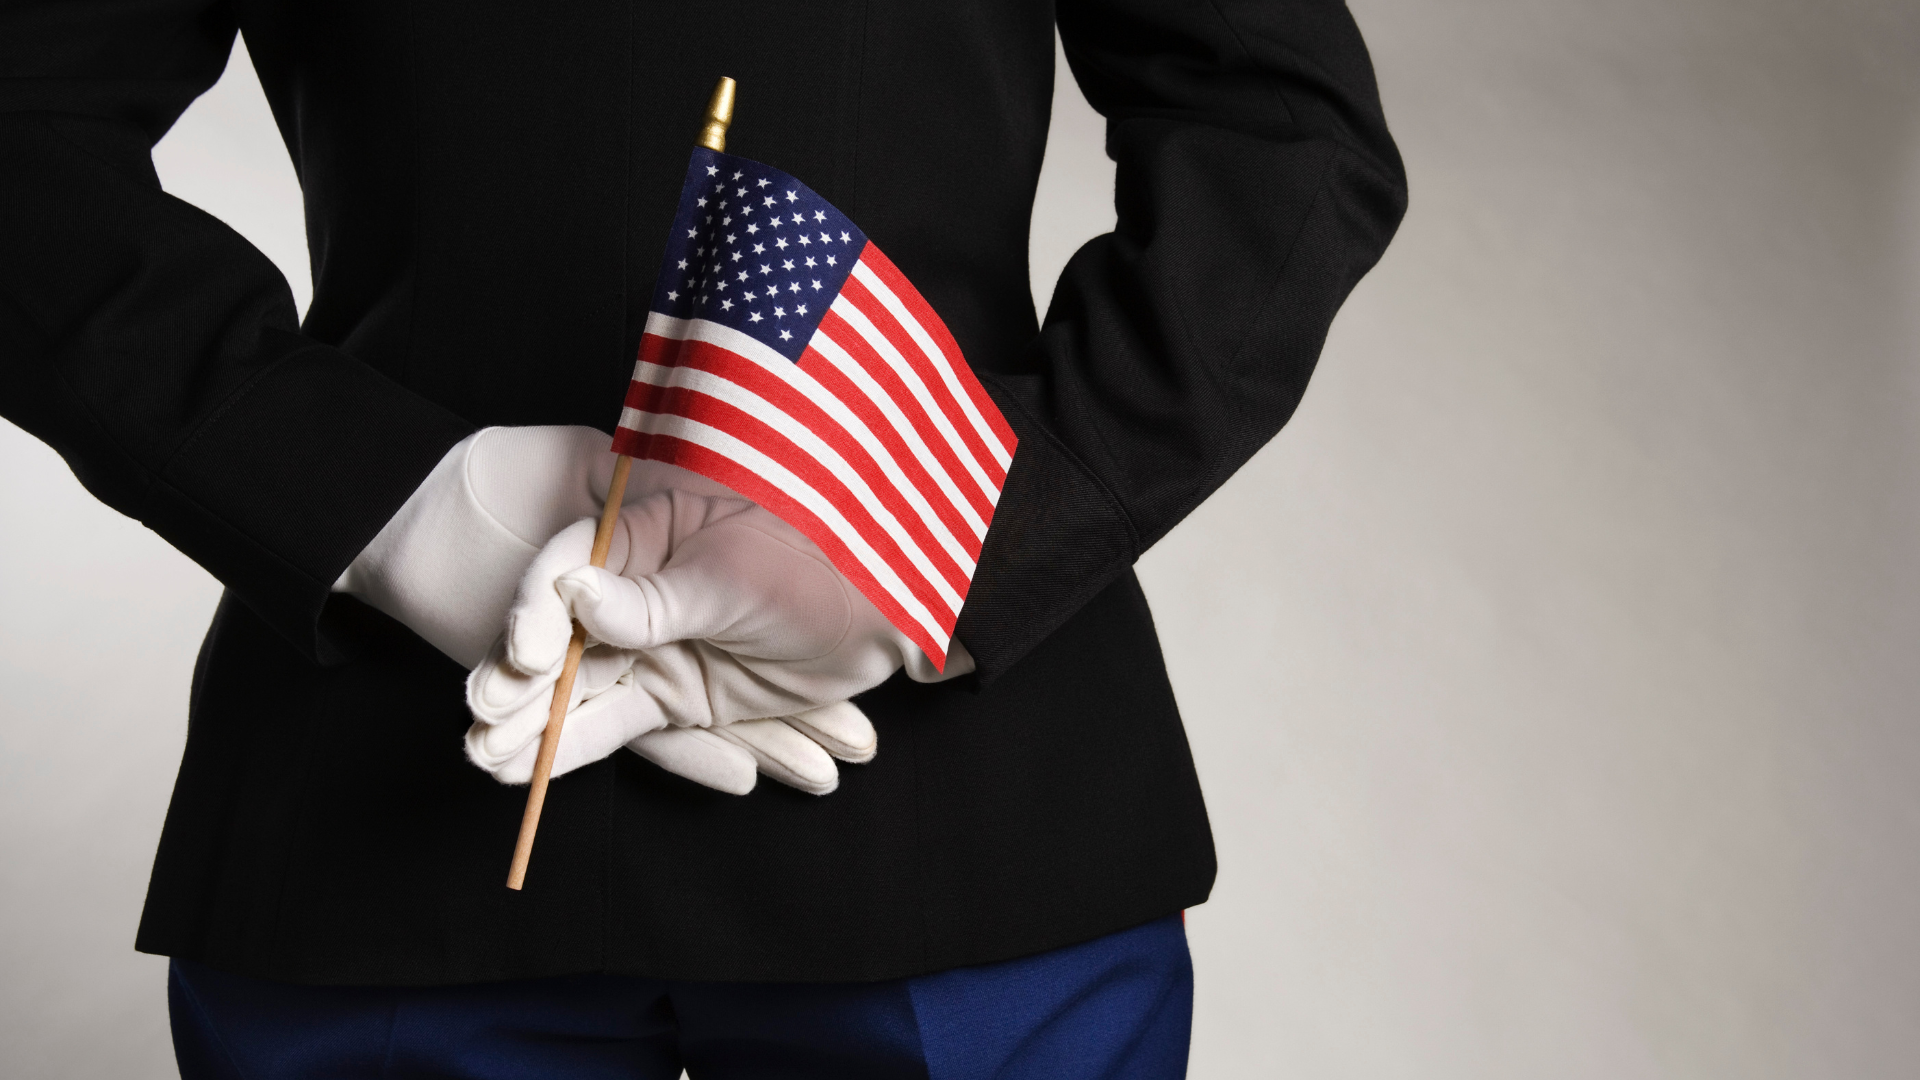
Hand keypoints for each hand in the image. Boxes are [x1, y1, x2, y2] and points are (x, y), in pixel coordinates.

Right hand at [335, 426, 873, 792]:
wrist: (883, 620)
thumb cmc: (813, 571)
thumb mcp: (730, 579)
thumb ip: (652, 598)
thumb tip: (573, 593)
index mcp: (646, 536)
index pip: (569, 568)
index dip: (537, 610)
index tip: (518, 653)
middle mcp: (634, 592)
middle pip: (561, 636)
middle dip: (518, 681)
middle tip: (478, 719)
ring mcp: (650, 647)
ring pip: (576, 688)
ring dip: (530, 723)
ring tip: (484, 758)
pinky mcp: (671, 697)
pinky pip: (614, 726)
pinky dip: (571, 748)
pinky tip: (525, 772)